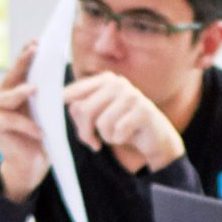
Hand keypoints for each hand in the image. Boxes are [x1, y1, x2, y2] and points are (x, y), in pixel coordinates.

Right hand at [0, 40, 51, 201]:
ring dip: (21, 92)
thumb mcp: (44, 110)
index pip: (22, 66)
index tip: (39, 40)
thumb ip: (44, 94)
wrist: (29, 163)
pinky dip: (28, 126)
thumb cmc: (40, 134)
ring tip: (34, 89)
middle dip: (24, 61)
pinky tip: (40, 131)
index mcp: (15, 88)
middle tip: (34, 49)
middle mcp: (1, 94)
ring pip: (9, 97)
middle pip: (13, 75)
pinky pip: (13, 121)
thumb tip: (54, 71)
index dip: (29, 53)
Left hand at [62, 73, 185, 173]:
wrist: (154, 137)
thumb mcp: (97, 117)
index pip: (73, 93)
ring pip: (101, 123)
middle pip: (83, 110)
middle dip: (85, 132)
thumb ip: (80, 111)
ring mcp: (132, 95)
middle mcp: (118, 83)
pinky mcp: (143, 110)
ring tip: (115, 135)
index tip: (68, 125)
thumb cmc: (122, 125)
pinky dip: (118, 140)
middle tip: (91, 141)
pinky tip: (126, 136)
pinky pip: (118, 132)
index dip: (67, 112)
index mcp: (105, 80)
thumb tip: (68, 105)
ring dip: (106, 136)